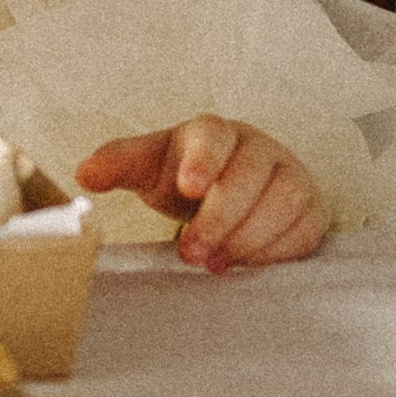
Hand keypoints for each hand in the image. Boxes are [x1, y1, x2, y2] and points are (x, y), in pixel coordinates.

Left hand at [77, 118, 328, 268]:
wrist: (229, 190)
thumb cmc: (184, 176)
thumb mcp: (148, 167)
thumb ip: (118, 165)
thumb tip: (85, 174)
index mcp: (214, 131)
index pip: (214, 135)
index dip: (204, 160)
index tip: (188, 188)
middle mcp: (257, 146)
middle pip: (251, 173)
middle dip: (221, 218)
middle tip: (192, 252)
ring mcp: (290, 173)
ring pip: (284, 199)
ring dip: (249, 237)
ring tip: (216, 263)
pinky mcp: (310, 208)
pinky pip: (305, 227)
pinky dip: (277, 250)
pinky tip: (248, 265)